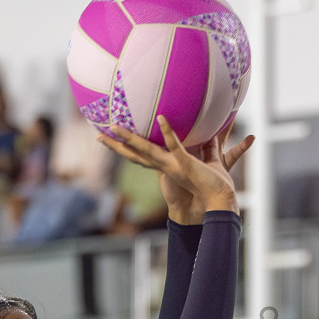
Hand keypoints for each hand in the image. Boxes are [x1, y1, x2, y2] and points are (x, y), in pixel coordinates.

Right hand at [97, 117, 253, 221]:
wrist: (220, 200)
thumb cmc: (215, 184)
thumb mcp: (210, 162)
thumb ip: (208, 148)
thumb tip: (213, 135)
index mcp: (167, 167)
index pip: (142, 157)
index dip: (127, 149)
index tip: (113, 140)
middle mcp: (165, 167)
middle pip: (135, 154)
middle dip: (116, 145)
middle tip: (98, 135)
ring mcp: (173, 165)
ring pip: (147, 150)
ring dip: (130, 137)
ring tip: (115, 125)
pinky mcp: (185, 163)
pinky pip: (175, 146)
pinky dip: (167, 133)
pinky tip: (161, 118)